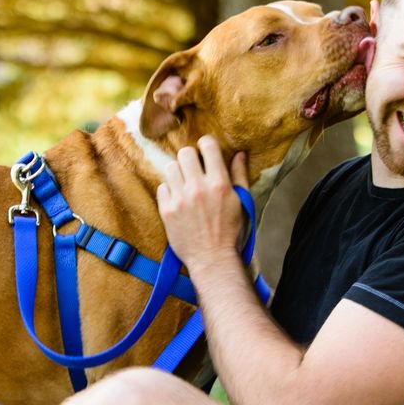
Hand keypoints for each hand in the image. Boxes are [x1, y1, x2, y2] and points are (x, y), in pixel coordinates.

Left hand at [156, 135, 249, 272]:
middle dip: (190, 157)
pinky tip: (178, 200)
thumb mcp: (241, 203)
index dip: (206, 145)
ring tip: (185, 184)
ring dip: (178, 173)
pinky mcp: (167, 210)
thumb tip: (239, 153)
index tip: (206, 152)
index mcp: (219, 183)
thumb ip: (239, 176)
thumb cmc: (230, 232)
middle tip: (194, 168)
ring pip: (170, 167)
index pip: (208, 145)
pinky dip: (169, 191)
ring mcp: (180, 199)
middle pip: (185, 153)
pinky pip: (162, 187)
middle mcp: (198, 188)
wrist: (212, 259)